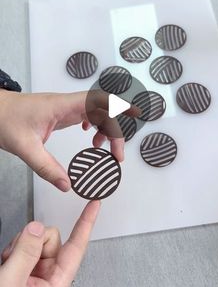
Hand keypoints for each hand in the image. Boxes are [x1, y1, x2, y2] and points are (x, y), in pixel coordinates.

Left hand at [0, 90, 133, 190]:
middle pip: (103, 110)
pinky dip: (95, 126)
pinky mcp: (61, 114)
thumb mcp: (24, 147)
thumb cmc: (4, 119)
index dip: (120, 106)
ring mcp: (65, 108)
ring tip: (100, 150)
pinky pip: (87, 116)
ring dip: (105, 130)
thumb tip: (67, 185)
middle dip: (114, 131)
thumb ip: (46, 168)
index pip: (99, 101)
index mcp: (62, 106)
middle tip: (116, 156)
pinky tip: (91, 137)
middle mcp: (67, 104)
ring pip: (96, 113)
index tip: (136, 116)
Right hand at [0, 201, 99, 286]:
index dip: (86, 223)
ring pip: (38, 237)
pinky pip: (27, 241)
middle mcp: (52, 275)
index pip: (77, 247)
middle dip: (31, 241)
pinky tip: (7, 261)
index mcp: (57, 284)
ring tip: (8, 262)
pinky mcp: (29, 264)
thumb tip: (37, 229)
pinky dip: (14, 247)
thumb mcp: (10, 284)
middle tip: (14, 256)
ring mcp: (40, 269)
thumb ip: (25, 254)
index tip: (95, 205)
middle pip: (52, 237)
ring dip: (20, 245)